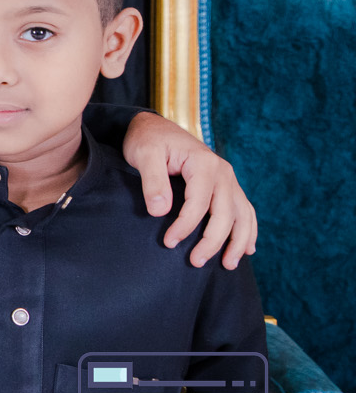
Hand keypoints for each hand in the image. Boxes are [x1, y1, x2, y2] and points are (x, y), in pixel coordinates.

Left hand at [121, 112, 256, 268]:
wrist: (155, 127)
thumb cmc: (148, 140)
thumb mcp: (144, 154)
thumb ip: (152, 181)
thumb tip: (159, 212)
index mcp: (204, 163)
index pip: (200, 202)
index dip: (186, 225)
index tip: (169, 242)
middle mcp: (223, 172)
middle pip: (225, 213)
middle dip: (213, 241)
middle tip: (196, 262)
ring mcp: (228, 179)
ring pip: (242, 215)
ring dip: (238, 241)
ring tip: (228, 265)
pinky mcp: (227, 186)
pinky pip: (245, 210)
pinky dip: (248, 230)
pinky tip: (247, 249)